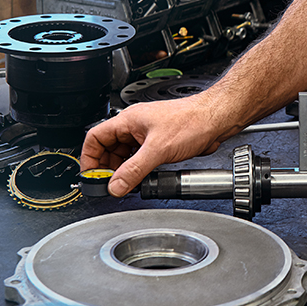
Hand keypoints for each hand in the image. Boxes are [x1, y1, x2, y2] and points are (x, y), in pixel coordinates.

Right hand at [80, 97, 224, 196]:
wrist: (216, 119)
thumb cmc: (192, 121)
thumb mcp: (158, 149)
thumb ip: (134, 170)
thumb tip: (116, 186)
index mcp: (128, 120)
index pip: (95, 138)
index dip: (90, 158)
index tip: (92, 176)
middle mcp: (136, 125)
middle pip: (108, 148)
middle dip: (107, 167)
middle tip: (112, 184)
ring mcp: (148, 134)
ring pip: (125, 154)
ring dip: (124, 169)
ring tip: (127, 183)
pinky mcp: (160, 142)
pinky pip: (141, 157)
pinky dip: (138, 168)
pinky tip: (143, 177)